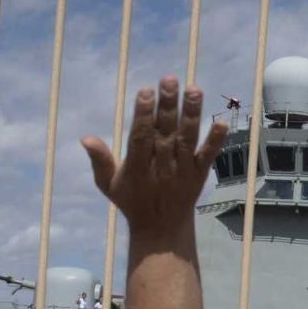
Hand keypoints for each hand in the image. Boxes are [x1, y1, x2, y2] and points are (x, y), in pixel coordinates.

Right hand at [80, 77, 226, 232]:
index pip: (140, 137)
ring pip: (188, 139)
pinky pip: (208, 156)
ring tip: (194, 89)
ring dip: (192, 114)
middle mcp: (161, 166)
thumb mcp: (108, 185)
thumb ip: (100, 160)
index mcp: (137, 167)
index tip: (146, 91)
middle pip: (165, 132)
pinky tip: (222, 122)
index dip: (143, 114)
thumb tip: (85, 138)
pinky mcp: (199, 174)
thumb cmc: (132, 200)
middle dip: (168, 105)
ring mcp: (182, 170)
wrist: (162, 229)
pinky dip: (215, 141)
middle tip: (169, 79)